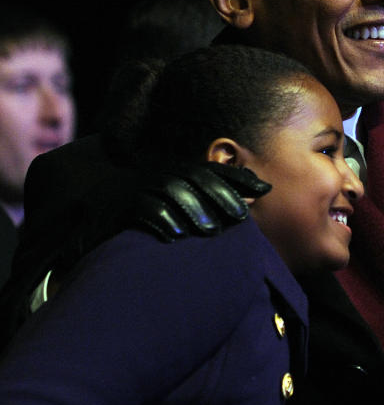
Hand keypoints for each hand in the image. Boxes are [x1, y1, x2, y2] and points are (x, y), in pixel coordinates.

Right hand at [131, 162, 270, 241]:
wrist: (97, 207)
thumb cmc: (153, 209)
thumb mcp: (184, 198)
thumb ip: (219, 192)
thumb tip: (262, 189)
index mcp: (176, 170)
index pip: (211, 168)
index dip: (237, 177)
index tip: (264, 189)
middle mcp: (160, 172)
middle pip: (193, 176)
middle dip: (220, 194)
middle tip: (240, 215)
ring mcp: (140, 186)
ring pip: (171, 189)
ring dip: (194, 209)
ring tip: (212, 230)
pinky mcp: (122, 205)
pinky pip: (144, 208)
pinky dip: (162, 220)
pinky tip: (176, 236)